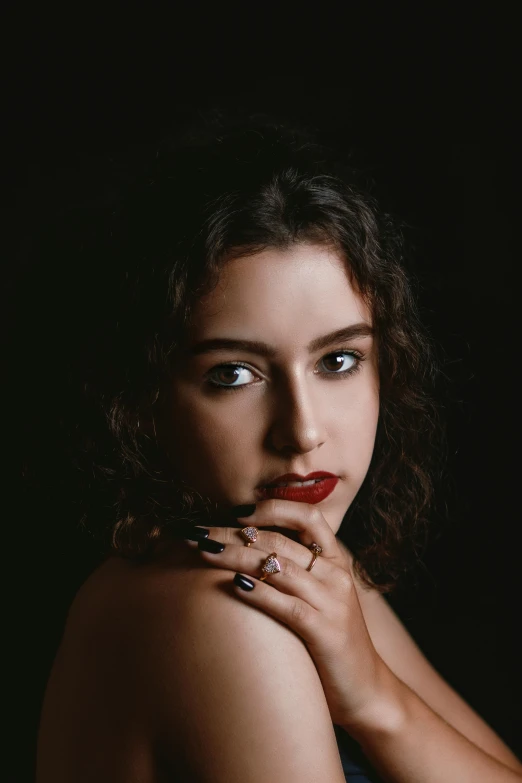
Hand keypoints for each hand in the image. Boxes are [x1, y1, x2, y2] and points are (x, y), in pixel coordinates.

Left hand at [183, 498, 391, 730]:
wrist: (367, 691)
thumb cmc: (331, 641)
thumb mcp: (319, 597)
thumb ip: (295, 573)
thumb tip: (246, 552)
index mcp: (335, 561)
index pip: (308, 516)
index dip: (272, 508)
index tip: (233, 511)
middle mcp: (335, 575)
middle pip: (279, 540)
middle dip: (234, 532)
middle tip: (198, 531)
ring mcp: (332, 602)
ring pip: (278, 567)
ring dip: (235, 556)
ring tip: (203, 550)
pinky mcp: (325, 632)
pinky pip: (286, 605)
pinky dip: (259, 592)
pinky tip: (233, 585)